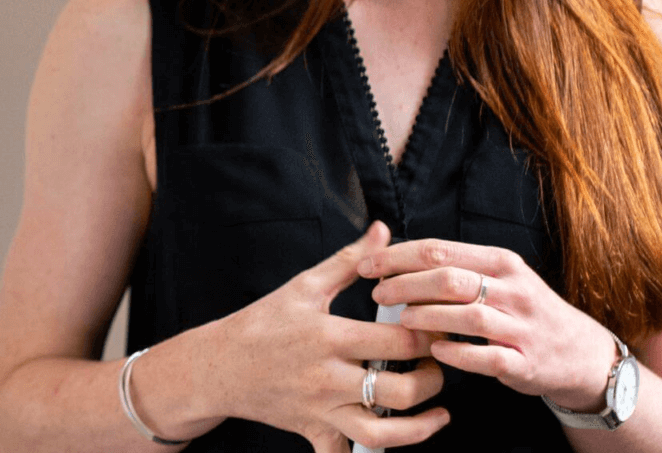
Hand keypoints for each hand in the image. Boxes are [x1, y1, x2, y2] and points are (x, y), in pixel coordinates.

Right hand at [210, 221, 449, 452]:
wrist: (221, 365)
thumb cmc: (265, 321)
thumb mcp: (306, 284)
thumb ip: (350, 260)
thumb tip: (383, 229)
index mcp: (331, 336)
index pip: (398, 340)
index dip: (429, 334)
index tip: (441, 325)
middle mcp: (329, 378)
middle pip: (399, 390)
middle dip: (431, 380)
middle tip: (441, 365)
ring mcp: (322, 411)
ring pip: (381, 433)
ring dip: (419, 428)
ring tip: (438, 412)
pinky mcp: (313, 433)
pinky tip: (396, 439)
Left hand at [358, 237, 617, 411]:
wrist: (578, 351)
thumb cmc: (524, 309)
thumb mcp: (500, 277)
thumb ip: (458, 267)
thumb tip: (401, 258)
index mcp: (500, 261)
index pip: (441, 249)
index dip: (400, 255)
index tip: (369, 263)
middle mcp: (512, 288)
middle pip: (449, 278)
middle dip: (406, 283)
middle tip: (377, 291)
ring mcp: (520, 326)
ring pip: (467, 314)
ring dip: (427, 316)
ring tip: (400, 318)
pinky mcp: (524, 362)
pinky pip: (486, 356)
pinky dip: (458, 353)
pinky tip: (435, 351)